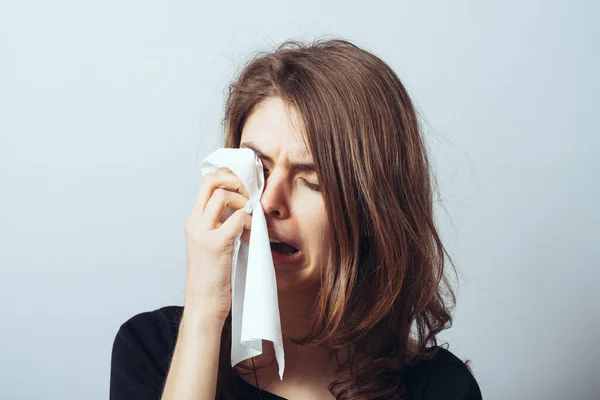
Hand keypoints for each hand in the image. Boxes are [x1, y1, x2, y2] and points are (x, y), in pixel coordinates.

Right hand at [183, 167, 251, 323]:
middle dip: (233, 179)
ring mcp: (202, 233)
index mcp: (193, 223)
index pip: (205, 184)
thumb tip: (241, 212)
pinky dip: (249, 220)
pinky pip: (237, 219)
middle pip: (210, 181)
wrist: (203, 307)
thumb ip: (220, 228)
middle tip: (249, 192)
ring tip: (251, 214)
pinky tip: (251, 232)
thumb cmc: (211, 280)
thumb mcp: (211, 248)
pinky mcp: (216, 245)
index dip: (226, 178)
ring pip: (222, 195)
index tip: (244, 186)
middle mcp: (194, 224)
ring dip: (243, 200)